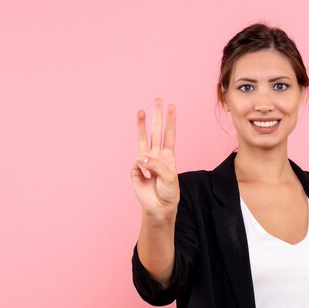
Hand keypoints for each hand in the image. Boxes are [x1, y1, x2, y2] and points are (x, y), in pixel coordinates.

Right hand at [130, 98, 179, 222]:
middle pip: (157, 131)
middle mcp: (157, 155)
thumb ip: (156, 165)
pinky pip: (137, 165)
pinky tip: (146, 178)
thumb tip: (140, 156)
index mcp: (168, 156)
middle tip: (157, 100)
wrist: (160, 207)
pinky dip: (142, 170)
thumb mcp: (169, 177)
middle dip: (157, 116)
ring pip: (143, 139)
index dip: (171, 121)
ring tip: (141, 111)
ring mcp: (145, 162)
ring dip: (141, 125)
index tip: (172, 107)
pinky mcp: (136, 170)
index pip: (170, 135)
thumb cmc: (169, 193)